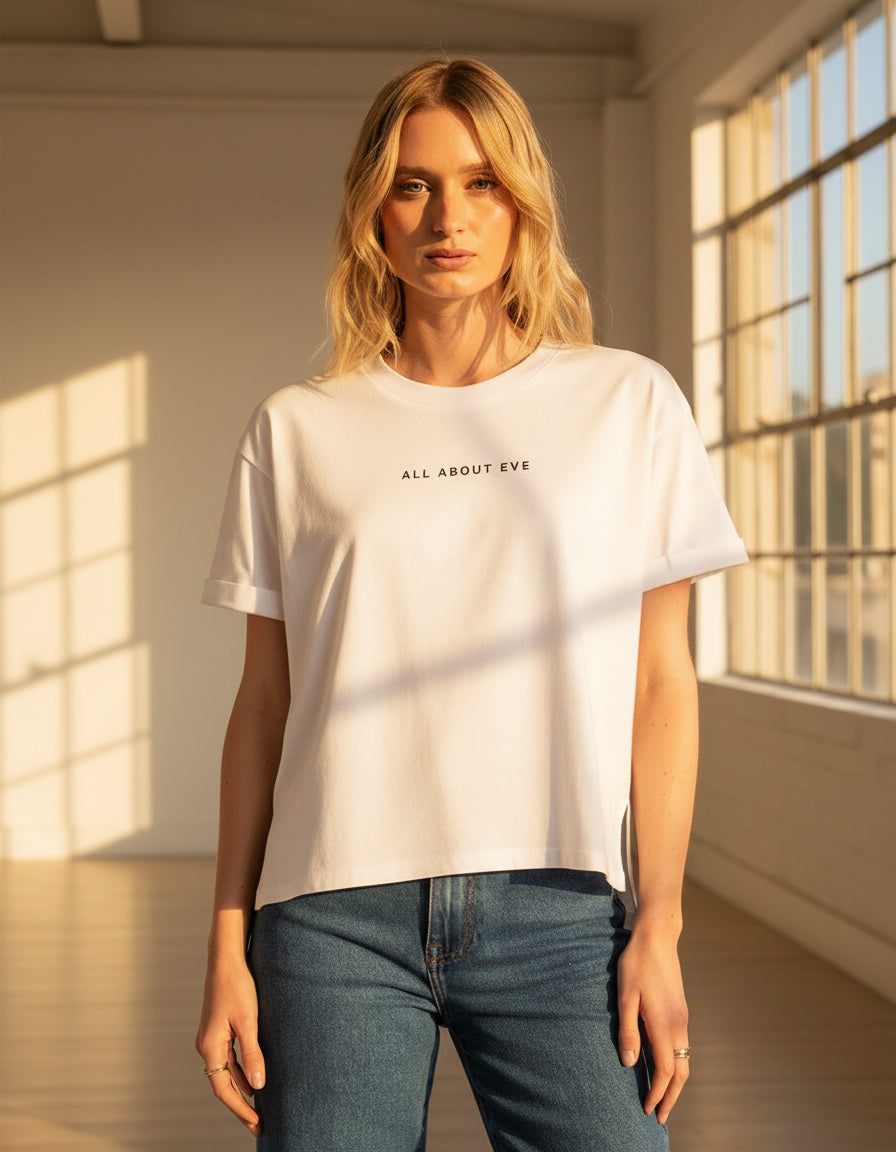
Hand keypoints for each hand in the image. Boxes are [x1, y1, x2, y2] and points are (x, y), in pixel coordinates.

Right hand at [195, 954, 265, 1135]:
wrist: (226, 959)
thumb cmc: (237, 987)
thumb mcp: (248, 1022)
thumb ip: (253, 1055)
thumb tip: (257, 1087)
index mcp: (211, 1047)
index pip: (224, 1089)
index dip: (240, 1109)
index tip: (256, 1124)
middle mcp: (206, 1046)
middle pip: (223, 1084)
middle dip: (240, 1104)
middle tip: (258, 1123)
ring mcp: (211, 1037)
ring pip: (226, 1072)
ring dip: (241, 1088)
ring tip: (258, 1106)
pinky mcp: (218, 1029)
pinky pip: (228, 1059)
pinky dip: (240, 1071)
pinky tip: (253, 1078)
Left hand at [616, 925, 689, 1124]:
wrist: (657, 937)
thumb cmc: (637, 963)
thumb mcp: (625, 996)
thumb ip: (628, 1030)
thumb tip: (630, 1063)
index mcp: (664, 1025)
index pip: (666, 1071)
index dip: (658, 1094)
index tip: (647, 1110)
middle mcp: (679, 1025)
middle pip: (681, 1072)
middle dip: (671, 1097)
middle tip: (659, 1115)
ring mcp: (682, 1018)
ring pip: (684, 1060)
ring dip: (675, 1082)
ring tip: (662, 1096)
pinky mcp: (680, 1011)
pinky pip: (682, 1047)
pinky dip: (675, 1065)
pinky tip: (663, 1065)